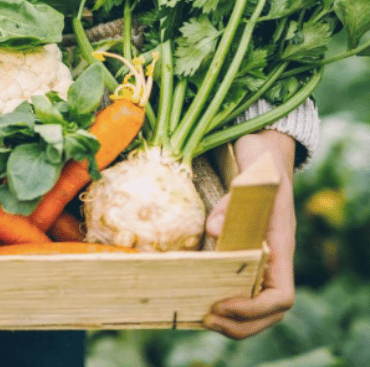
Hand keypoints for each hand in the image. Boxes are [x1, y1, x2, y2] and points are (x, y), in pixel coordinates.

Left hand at [202, 129, 296, 338]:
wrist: (263, 152)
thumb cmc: (262, 165)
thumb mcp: (253, 178)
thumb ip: (235, 203)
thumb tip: (213, 231)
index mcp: (281, 247)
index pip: (281, 295)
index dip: (254, 308)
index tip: (223, 304)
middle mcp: (273, 259)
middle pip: (269, 312)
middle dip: (241, 324)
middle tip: (206, 319)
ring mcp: (259, 258)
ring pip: (255, 305)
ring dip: (232, 320)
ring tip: (201, 317)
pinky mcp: (242, 252)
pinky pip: (238, 288)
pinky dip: (222, 302)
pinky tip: (196, 300)